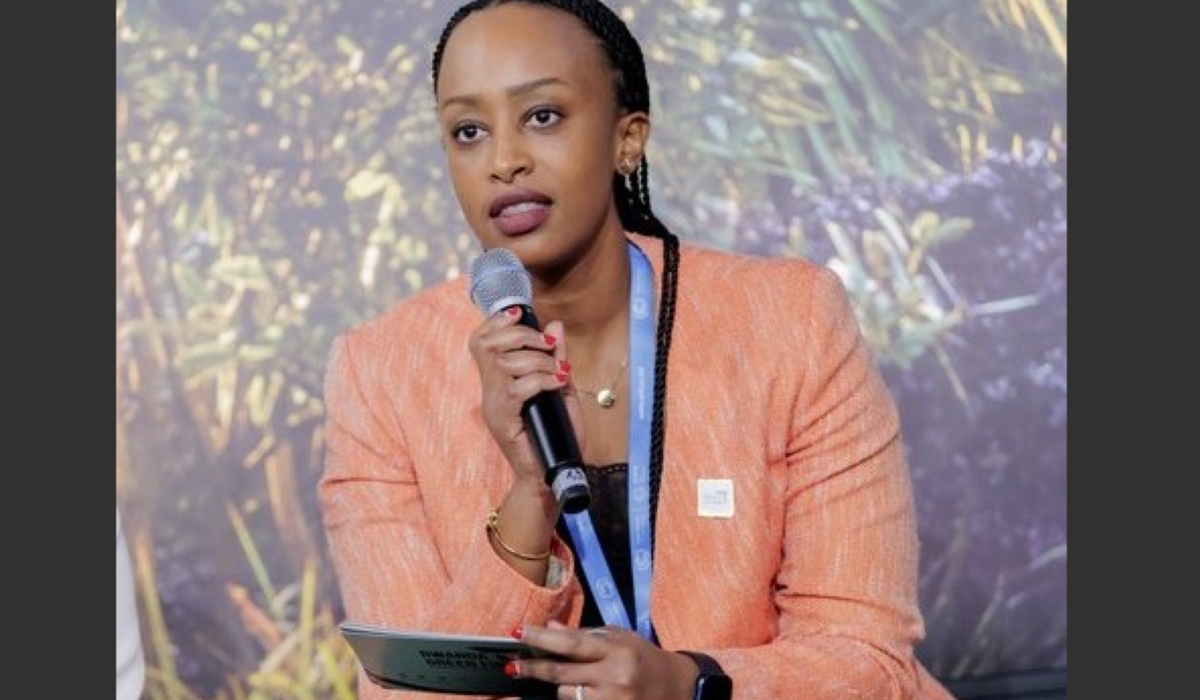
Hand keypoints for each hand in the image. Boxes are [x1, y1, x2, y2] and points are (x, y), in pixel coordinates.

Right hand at [468, 309, 584, 482]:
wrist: (552, 474)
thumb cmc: (556, 435)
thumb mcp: (561, 388)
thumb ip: (556, 358)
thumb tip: (554, 326)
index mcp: (498, 381)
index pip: (480, 341)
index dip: (495, 321)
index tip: (519, 312)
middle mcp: (490, 392)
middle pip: (488, 345)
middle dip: (522, 335)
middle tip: (548, 346)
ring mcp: (494, 407)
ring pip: (504, 364)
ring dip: (538, 361)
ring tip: (558, 373)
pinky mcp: (503, 421)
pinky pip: (516, 388)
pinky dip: (540, 380)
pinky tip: (556, 385)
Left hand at [513, 621, 698, 699]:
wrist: (676, 688)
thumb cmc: (643, 657)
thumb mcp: (618, 637)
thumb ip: (583, 634)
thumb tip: (550, 629)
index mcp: (616, 651)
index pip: (571, 643)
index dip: (541, 639)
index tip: (519, 633)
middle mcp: (614, 678)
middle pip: (562, 675)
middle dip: (534, 669)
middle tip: (513, 666)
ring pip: (567, 696)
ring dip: (560, 687)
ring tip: (575, 678)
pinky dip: (573, 699)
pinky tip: (579, 691)